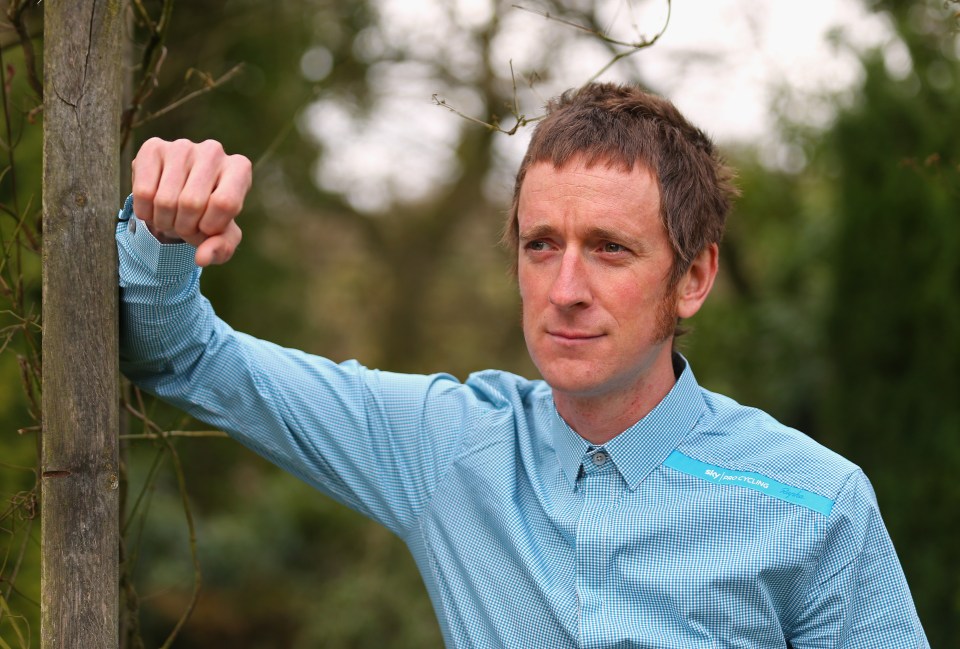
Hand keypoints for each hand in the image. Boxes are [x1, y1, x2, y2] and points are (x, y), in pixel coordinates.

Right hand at [131, 138, 251, 266]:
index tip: (207, 231)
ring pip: (165, 200)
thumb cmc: (209, 216)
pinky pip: (143, 192)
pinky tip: (154, 209)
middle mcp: (213, 150)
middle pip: (191, 203)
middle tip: (186, 227)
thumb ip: (221, 248)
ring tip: (172, 219)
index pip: (224, 203)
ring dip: (165, 223)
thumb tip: (202, 259)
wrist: (180, 195)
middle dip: (185, 228)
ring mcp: (182, 146)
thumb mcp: (222, 235)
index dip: (210, 228)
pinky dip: (146, 213)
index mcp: (239, 168)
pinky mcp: (152, 147)